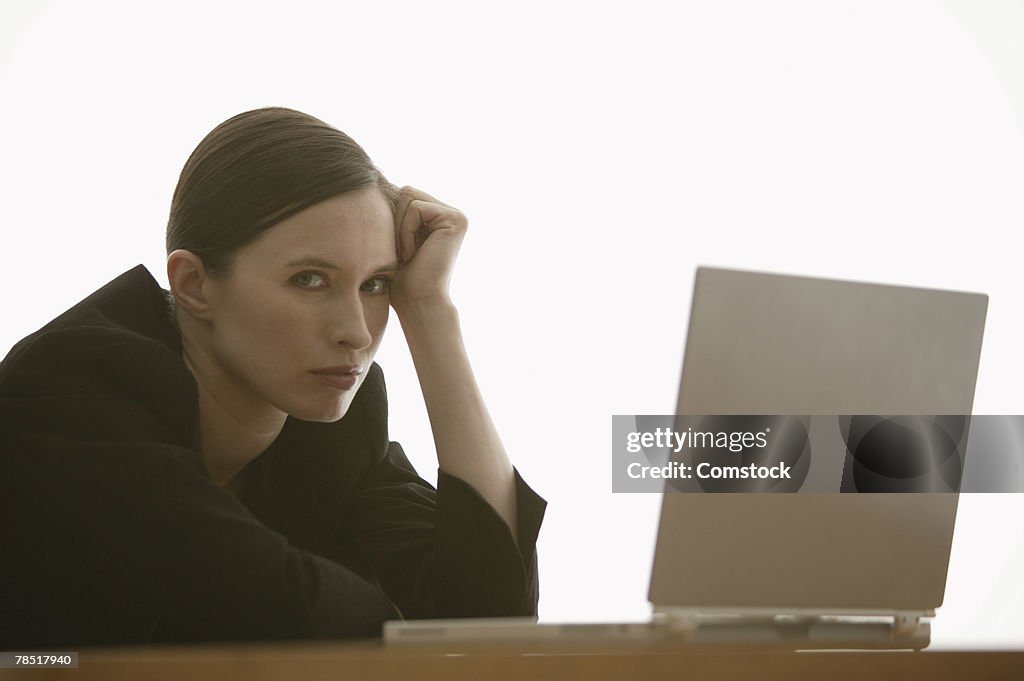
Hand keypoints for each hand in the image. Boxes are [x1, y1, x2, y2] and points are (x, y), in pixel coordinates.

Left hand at [390, 186, 466, 312]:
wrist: (418, 303)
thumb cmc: (401, 279)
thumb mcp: (393, 238)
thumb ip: (393, 212)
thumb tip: (377, 184)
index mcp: (438, 217)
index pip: (402, 195)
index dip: (389, 219)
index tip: (397, 250)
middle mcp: (450, 213)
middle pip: (405, 192)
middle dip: (394, 221)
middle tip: (402, 252)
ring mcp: (456, 215)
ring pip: (408, 196)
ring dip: (399, 227)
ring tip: (408, 253)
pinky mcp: (455, 219)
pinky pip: (415, 208)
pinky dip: (406, 231)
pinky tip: (413, 254)